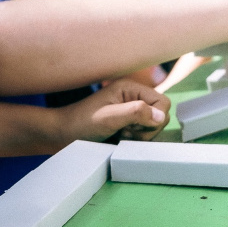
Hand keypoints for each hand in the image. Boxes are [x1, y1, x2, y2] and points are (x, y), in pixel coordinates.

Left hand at [56, 80, 170, 143]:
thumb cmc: (83, 123)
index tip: (135, 125)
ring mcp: (131, 110)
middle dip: (147, 128)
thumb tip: (161, 116)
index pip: (163, 102)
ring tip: (121, 134)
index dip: (155, 118)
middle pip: (160, 115)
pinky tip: (121, 138)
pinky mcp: (128, 122)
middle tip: (126, 130)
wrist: (64, 134)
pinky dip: (136, 138)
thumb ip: (137, 113)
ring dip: (141, 135)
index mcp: (130, 87)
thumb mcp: (110, 117)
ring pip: (154, 126)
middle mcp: (133, 96)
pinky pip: (144, 132)